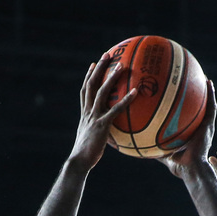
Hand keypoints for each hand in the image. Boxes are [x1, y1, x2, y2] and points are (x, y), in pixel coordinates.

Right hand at [67, 53, 136, 170]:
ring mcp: (94, 117)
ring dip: (111, 77)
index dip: (88, 76)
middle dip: (99, 68)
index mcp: (84, 114)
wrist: (79, 161)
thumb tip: (113, 134)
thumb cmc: (87, 155)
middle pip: (91, 84)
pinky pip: (116, 110)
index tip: (93, 64)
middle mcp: (88, 112)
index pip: (85, 90)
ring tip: (122, 65)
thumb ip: (102, 133)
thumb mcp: (93, 140)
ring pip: (101, 92)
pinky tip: (136, 92)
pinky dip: (126, 100)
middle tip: (107, 54)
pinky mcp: (102, 125)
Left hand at [157, 80, 216, 177]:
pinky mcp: (209, 126)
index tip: (184, 99)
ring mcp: (206, 127)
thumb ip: (156, 150)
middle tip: (194, 84)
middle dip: (199, 98)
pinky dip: (211, 94)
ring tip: (205, 78)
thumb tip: (141, 147)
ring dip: (208, 92)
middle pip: (201, 110)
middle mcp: (201, 130)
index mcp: (192, 136)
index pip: (191, 120)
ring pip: (209, 106)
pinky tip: (209, 83)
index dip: (189, 110)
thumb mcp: (164, 155)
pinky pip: (211, 107)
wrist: (191, 169)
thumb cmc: (179, 166)